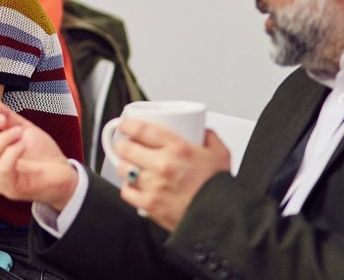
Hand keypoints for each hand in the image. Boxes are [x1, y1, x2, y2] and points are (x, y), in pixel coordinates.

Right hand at [0, 94, 78, 210]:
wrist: (65, 175)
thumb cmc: (41, 154)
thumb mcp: (21, 127)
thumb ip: (2, 115)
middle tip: (2, 119)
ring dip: (2, 137)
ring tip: (18, 131)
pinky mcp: (13, 188)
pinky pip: (3, 168)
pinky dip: (12, 150)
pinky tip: (23, 143)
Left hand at [115, 122, 229, 231]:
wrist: (220, 218)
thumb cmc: (220, 189)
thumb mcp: (220, 154)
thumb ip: (209, 137)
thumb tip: (201, 131)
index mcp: (179, 149)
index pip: (143, 130)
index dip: (128, 125)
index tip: (125, 125)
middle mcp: (164, 165)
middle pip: (127, 148)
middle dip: (123, 145)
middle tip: (126, 146)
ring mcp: (154, 185)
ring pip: (124, 169)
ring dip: (125, 165)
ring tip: (131, 165)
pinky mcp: (150, 205)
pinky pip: (127, 191)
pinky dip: (128, 187)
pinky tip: (135, 185)